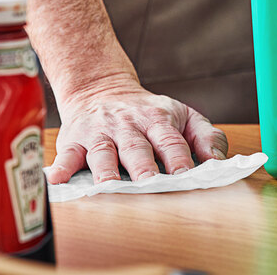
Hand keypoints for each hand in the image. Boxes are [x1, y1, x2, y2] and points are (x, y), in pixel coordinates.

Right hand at [46, 78, 227, 184]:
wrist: (102, 88)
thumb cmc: (150, 111)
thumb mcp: (183, 115)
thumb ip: (206, 136)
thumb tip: (218, 162)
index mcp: (159, 118)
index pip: (171, 141)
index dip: (178, 158)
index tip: (186, 176)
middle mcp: (130, 124)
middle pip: (138, 147)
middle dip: (143, 167)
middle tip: (150, 185)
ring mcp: (102, 132)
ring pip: (104, 152)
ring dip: (106, 170)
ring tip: (109, 187)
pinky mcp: (76, 139)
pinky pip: (67, 154)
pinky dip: (62, 168)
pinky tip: (58, 180)